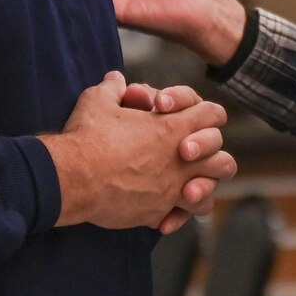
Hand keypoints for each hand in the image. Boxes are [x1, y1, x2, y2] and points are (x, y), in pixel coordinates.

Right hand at [42, 72, 237, 231]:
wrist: (73, 177)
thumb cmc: (87, 136)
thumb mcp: (99, 100)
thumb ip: (114, 88)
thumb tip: (116, 78)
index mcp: (174, 128)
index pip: (213, 114)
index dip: (202, 112)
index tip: (178, 116)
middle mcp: (181, 161)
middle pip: (223, 160)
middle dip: (210, 157)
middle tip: (187, 153)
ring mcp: (172, 189)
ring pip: (208, 194)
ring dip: (201, 189)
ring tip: (185, 186)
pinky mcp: (157, 212)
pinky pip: (181, 216)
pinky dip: (176, 215)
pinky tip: (162, 213)